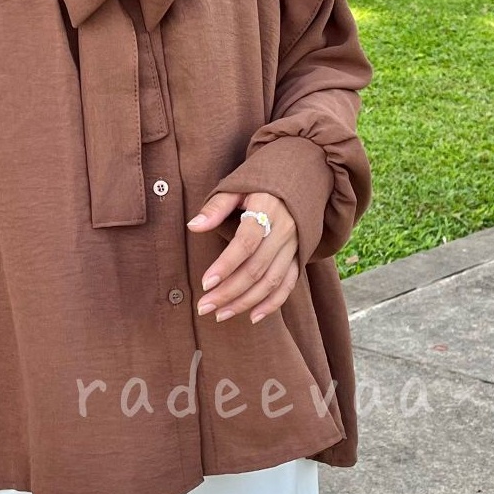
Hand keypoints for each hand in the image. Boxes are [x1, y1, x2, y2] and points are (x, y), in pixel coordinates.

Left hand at [186, 191, 298, 323]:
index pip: (245, 242)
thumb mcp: (237, 185)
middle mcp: (284, 230)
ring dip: (245, 302)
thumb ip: (216, 207)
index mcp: (267, 209)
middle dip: (229, 292)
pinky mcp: (299, 256)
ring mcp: (294, 246)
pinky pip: (288, 284)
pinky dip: (272, 303)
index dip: (226, 265)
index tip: (205, 282)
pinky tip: (253, 316)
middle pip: (256, 268)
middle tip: (204, 306)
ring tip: (219, 314)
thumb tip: (193, 226)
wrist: (301, 177)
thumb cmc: (260, 182)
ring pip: (271, 281)